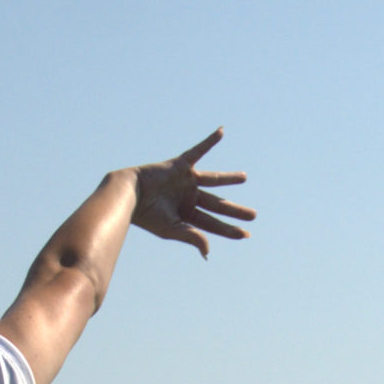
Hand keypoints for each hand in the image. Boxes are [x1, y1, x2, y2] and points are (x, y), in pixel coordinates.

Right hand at [129, 130, 254, 257]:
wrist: (129, 194)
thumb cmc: (147, 215)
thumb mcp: (171, 229)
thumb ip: (192, 237)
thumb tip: (208, 251)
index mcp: (187, 215)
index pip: (213, 224)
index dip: (229, 230)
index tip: (246, 234)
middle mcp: (189, 197)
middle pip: (217, 205)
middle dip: (234, 210)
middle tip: (253, 216)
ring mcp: (186, 181)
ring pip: (213, 180)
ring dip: (229, 179)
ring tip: (244, 178)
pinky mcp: (180, 164)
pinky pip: (198, 150)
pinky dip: (209, 141)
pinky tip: (221, 132)